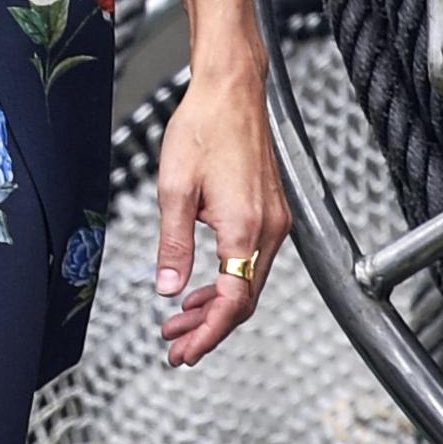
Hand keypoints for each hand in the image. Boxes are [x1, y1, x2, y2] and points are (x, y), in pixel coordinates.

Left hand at [152, 61, 289, 367]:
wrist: (231, 92)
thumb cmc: (204, 128)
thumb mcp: (174, 188)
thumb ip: (172, 244)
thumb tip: (167, 289)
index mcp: (246, 228)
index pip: (234, 302)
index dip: (209, 333)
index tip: (185, 351)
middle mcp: (269, 230)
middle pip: (244, 299)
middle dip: (209, 327)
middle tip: (176, 344)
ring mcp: (275, 222)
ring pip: (248, 282)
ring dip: (216, 306)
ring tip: (180, 321)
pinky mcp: (270, 212)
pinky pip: (251, 262)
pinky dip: (228, 280)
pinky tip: (203, 286)